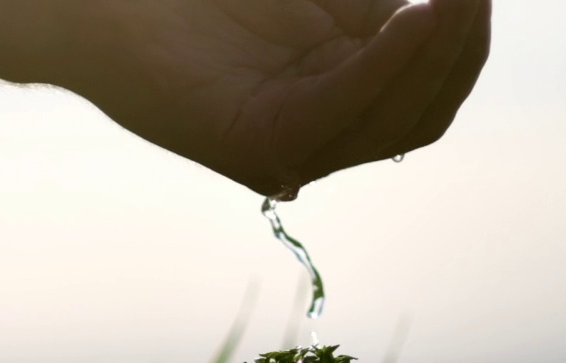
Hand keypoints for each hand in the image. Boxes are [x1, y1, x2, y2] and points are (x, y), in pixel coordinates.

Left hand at [61, 0, 491, 197]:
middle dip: (461, 50)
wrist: (100, 1)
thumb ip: (367, 3)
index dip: (466, 41)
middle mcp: (320, 130)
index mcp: (338, 94)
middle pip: (423, 112)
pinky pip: (341, 110)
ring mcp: (289, 146)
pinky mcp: (255, 143)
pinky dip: (386, 65)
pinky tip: (418, 14)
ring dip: (436, 54)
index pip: (431, 89)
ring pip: (394, 119)